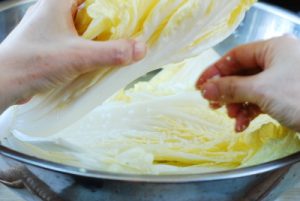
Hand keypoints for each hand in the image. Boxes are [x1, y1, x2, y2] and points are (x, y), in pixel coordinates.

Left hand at [0, 0, 145, 111]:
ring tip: (115, 45)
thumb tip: (141, 49)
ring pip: (81, 26)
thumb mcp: (78, 57)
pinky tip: (96, 58)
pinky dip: (87, 46)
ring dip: (98, 36)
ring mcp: (49, 27)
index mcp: (58, 2)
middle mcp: (52, 10)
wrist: (3, 83)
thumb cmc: (33, 63)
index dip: (111, 3)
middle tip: (126, 31)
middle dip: (108, 20)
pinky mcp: (48, 43)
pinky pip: (74, 39)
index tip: (128, 12)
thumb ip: (111, 53)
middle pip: (89, 9)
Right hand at [196, 35, 299, 132]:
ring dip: (237, 105)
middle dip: (226, 91)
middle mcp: (277, 61)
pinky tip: (242, 125)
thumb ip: (230, 88)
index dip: (215, 71)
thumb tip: (205, 89)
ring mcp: (281, 79)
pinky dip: (249, 112)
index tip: (200, 85)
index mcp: (272, 49)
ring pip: (249, 89)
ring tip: (231, 118)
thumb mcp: (261, 91)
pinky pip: (260, 101)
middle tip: (212, 104)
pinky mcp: (285, 96)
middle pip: (241, 74)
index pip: (235, 56)